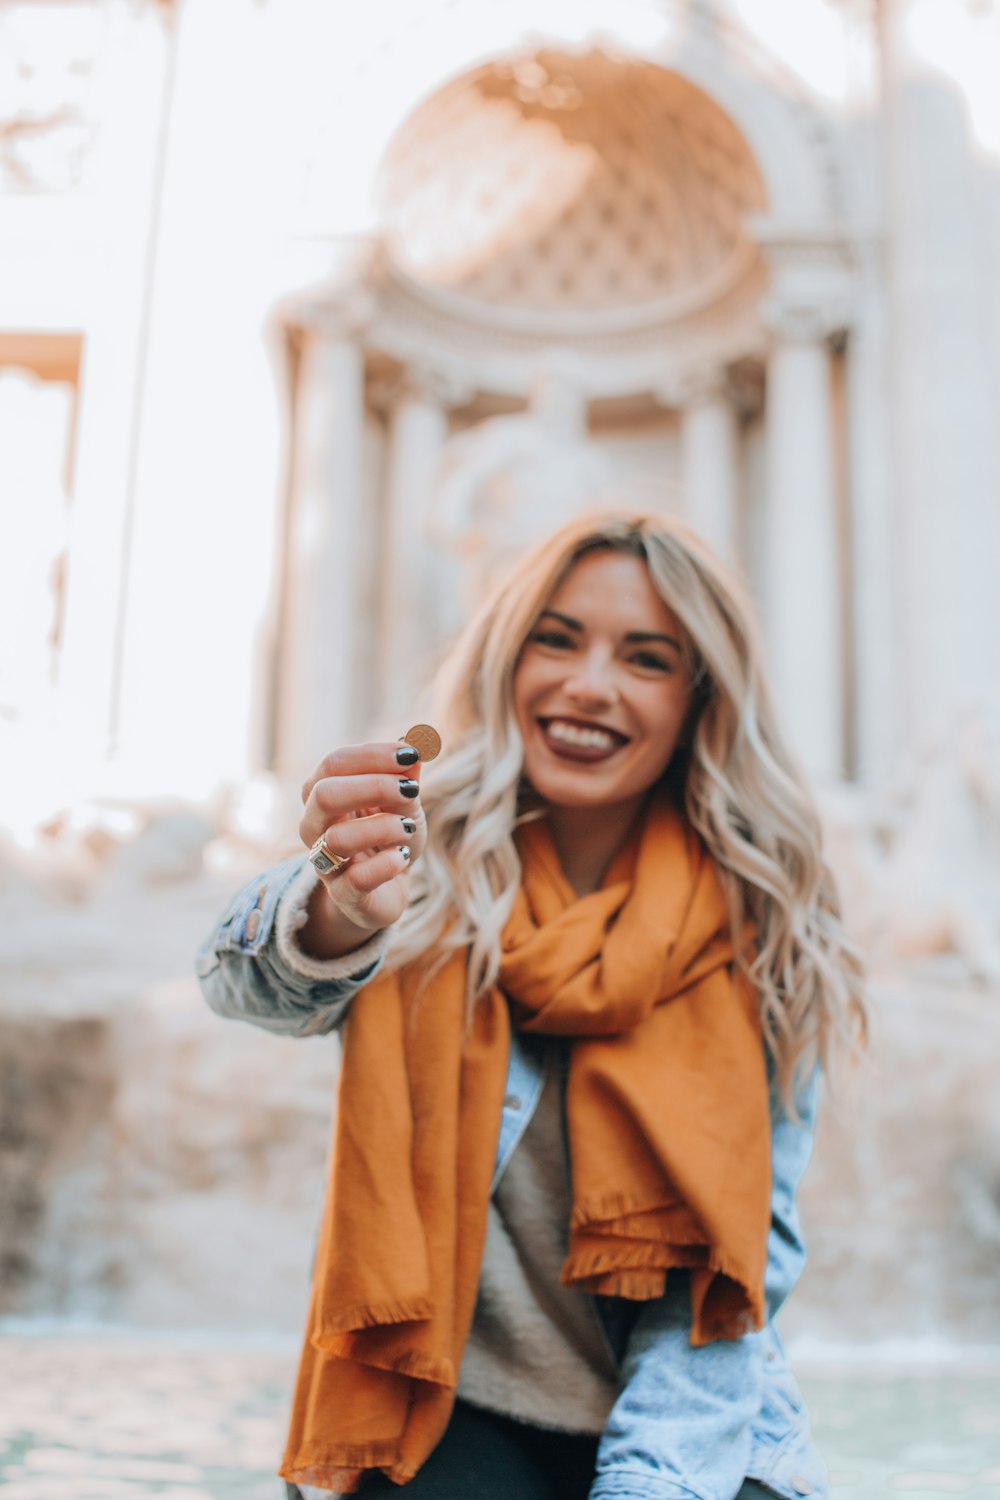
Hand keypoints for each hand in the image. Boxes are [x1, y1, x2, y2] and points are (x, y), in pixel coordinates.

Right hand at [298, 742, 427, 954]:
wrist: (386, 889)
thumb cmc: (389, 834)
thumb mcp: (403, 801)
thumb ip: (407, 773)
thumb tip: (418, 739)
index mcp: (322, 792)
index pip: (334, 762)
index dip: (373, 755)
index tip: (410, 754)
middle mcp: (313, 826)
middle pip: (324, 794)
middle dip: (373, 786)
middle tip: (410, 791)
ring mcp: (325, 863)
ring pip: (338, 839)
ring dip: (382, 828)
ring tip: (406, 828)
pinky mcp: (344, 896)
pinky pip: (357, 879)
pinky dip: (386, 865)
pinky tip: (402, 857)